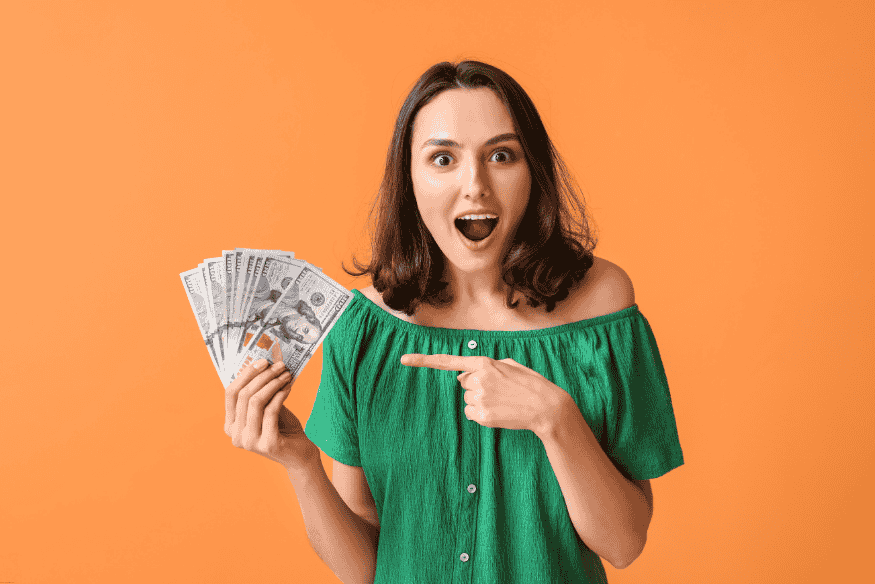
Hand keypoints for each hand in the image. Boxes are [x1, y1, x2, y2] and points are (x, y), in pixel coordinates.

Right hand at [224, 359, 318, 471]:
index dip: (246, 374)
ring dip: (273, 383)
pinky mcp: (267, 444)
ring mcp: (249, 441)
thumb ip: (260, 393)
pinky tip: (288, 387)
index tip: (262, 361)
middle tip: (279, 365)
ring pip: (256, 401)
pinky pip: (271, 411)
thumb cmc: (283, 428)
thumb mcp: (266, 409)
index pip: (230, 394)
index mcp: (230, 426)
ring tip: (286, 374)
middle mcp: (236, 436)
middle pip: (244, 395)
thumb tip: (263, 364)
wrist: (299, 455)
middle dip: (263, 376)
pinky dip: (280, 395)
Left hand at [400, 353, 568, 434]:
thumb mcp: (508, 365)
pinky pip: (472, 414)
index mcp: (484, 363)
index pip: (448, 361)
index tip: (404, 360)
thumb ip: (483, 367)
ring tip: (502, 401)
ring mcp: (479, 399)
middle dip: (477, 386)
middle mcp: (478, 379)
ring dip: (480, 401)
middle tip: (500, 390)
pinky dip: (481, 414)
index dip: (423, 361)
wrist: (546, 407)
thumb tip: (461, 379)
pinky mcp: (482, 416)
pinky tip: (499, 411)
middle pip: (464, 384)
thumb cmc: (529, 383)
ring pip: (467, 400)